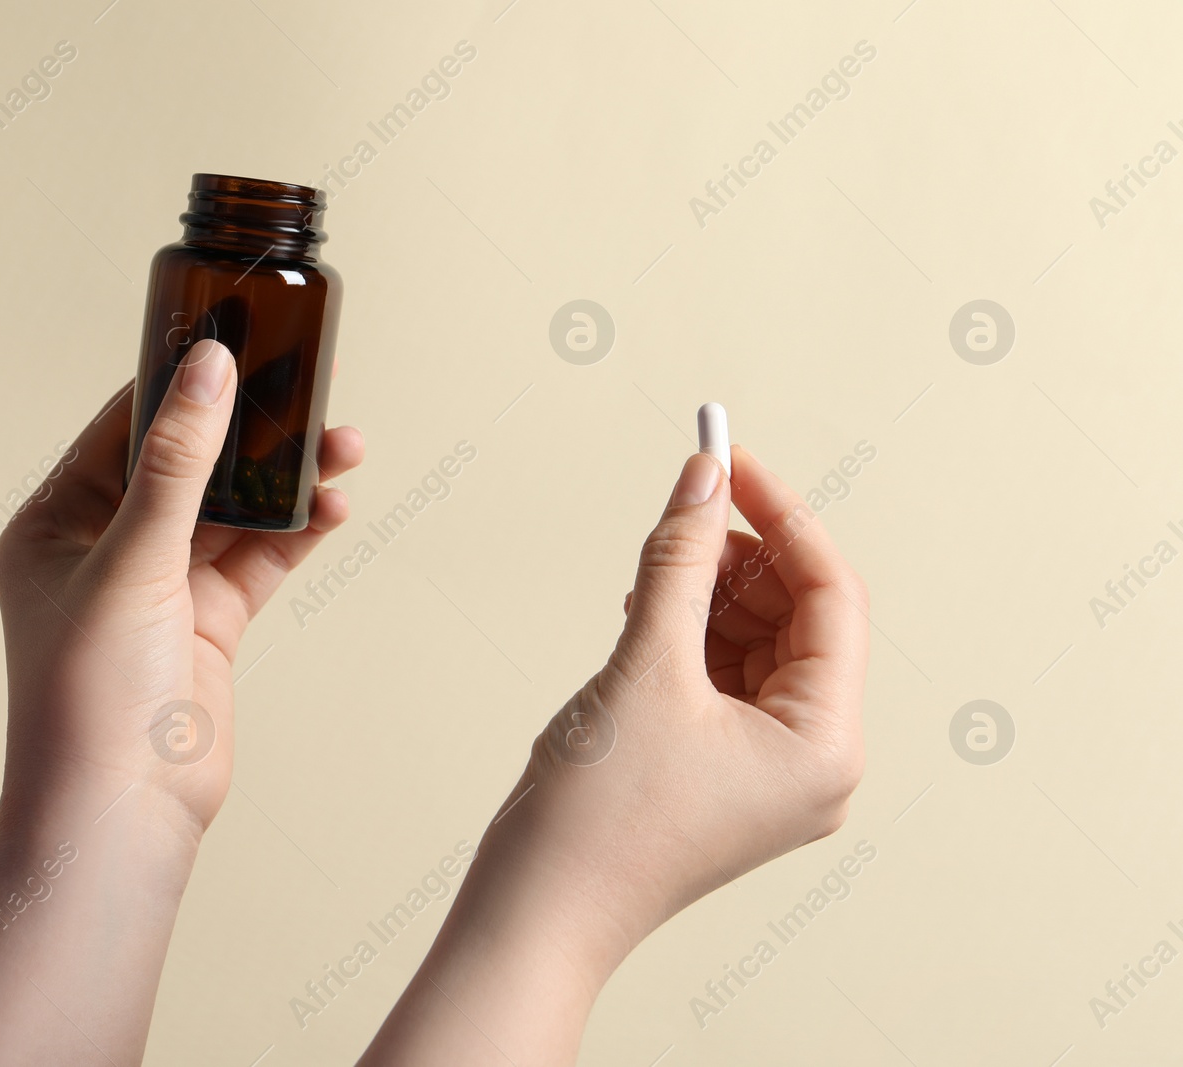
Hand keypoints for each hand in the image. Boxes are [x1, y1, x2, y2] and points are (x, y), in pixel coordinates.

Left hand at [0, 338, 363, 830]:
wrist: (122, 813)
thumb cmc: (91, 694)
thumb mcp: (132, 560)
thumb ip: (177, 463)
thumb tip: (207, 369)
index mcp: (55, 523)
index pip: (123, 430)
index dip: (182, 386)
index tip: (239, 343)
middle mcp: (105, 549)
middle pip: (188, 465)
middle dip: (252, 433)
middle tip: (311, 389)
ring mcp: (160, 587)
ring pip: (231, 512)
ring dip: (285, 482)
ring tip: (344, 446)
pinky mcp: (207, 623)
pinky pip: (257, 561)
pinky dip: (296, 533)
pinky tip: (333, 507)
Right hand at [361, 444, 867, 1065]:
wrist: (539, 911)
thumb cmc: (599, 816)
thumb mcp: (646, 664)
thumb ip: (680, 559)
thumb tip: (702, 474)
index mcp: (826, 743)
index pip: (831, 596)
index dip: (780, 516)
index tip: (726, 455)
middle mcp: (814, 760)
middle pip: (799, 617)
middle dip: (742, 556)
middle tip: (684, 503)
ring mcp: (769, 771)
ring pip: (758, 643)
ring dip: (710, 592)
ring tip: (653, 567)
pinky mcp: (724, 772)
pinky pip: (725, 677)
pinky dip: (691, 634)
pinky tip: (646, 607)